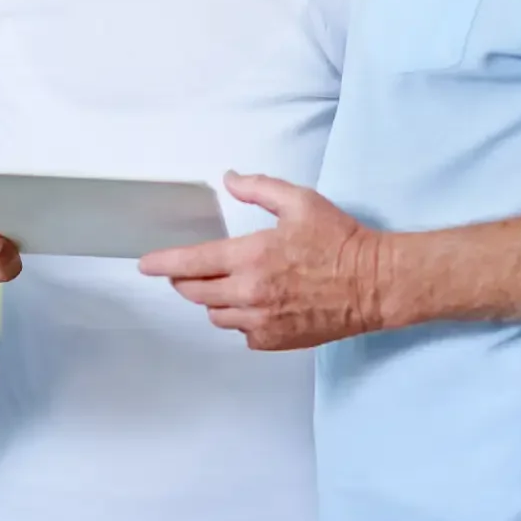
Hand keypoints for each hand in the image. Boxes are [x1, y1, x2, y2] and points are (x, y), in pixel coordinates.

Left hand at [138, 173, 389, 350]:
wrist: (376, 284)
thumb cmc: (340, 241)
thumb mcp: (299, 201)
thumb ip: (258, 189)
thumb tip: (229, 179)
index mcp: (251, 257)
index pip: (191, 263)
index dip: (162, 264)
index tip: (144, 265)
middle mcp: (250, 293)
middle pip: (195, 293)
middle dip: (185, 281)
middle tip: (187, 271)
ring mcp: (262, 321)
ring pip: (215, 316)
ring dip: (213, 301)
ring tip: (227, 286)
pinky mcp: (277, 341)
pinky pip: (242, 335)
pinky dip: (241, 321)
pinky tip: (255, 306)